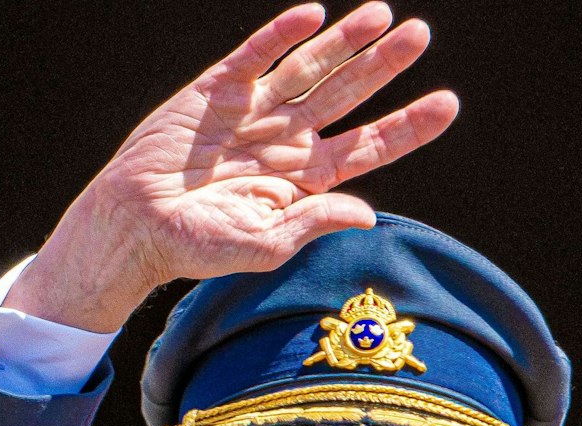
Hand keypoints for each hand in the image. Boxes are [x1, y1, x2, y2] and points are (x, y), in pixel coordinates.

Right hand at [7, 2, 457, 332]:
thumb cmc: (197, 245)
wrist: (133, 224)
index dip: (410, 125)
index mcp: (308, 178)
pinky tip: (313, 14)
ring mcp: (255, 111)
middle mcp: (289, 139)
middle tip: (421, 35)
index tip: (448, 103)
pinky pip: (255, 55)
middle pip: (350, 94)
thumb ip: (315, 222)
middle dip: (385, 65)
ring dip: (345, 41)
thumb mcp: (264, 245)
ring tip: (382, 15)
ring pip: (310, 67)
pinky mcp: (215, 90)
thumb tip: (368, 213)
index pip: (371, 144)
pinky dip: (281, 33)